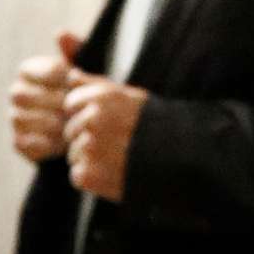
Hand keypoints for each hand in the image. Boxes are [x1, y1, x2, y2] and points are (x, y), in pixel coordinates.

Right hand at [9, 31, 83, 162]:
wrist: (92, 128)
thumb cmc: (88, 94)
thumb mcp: (86, 72)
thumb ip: (76, 52)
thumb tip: (61, 33)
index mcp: (29, 71)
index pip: (29, 69)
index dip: (52, 75)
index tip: (75, 80)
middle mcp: (17, 92)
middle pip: (19, 94)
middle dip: (49, 101)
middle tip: (74, 106)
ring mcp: (16, 118)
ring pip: (20, 118)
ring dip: (49, 122)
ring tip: (71, 124)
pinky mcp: (19, 142)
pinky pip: (24, 142)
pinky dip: (44, 143)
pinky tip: (64, 142)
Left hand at [62, 74, 149, 201]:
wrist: (184, 160)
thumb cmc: (156, 127)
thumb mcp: (130, 96)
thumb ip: (96, 84)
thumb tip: (70, 75)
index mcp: (100, 97)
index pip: (70, 105)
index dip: (87, 114)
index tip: (110, 122)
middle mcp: (92, 120)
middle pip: (69, 131)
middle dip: (87, 137)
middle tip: (119, 143)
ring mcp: (89, 148)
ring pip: (73, 154)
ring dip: (90, 159)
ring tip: (121, 159)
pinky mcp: (89, 175)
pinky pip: (77, 176)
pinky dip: (93, 179)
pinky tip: (116, 174)